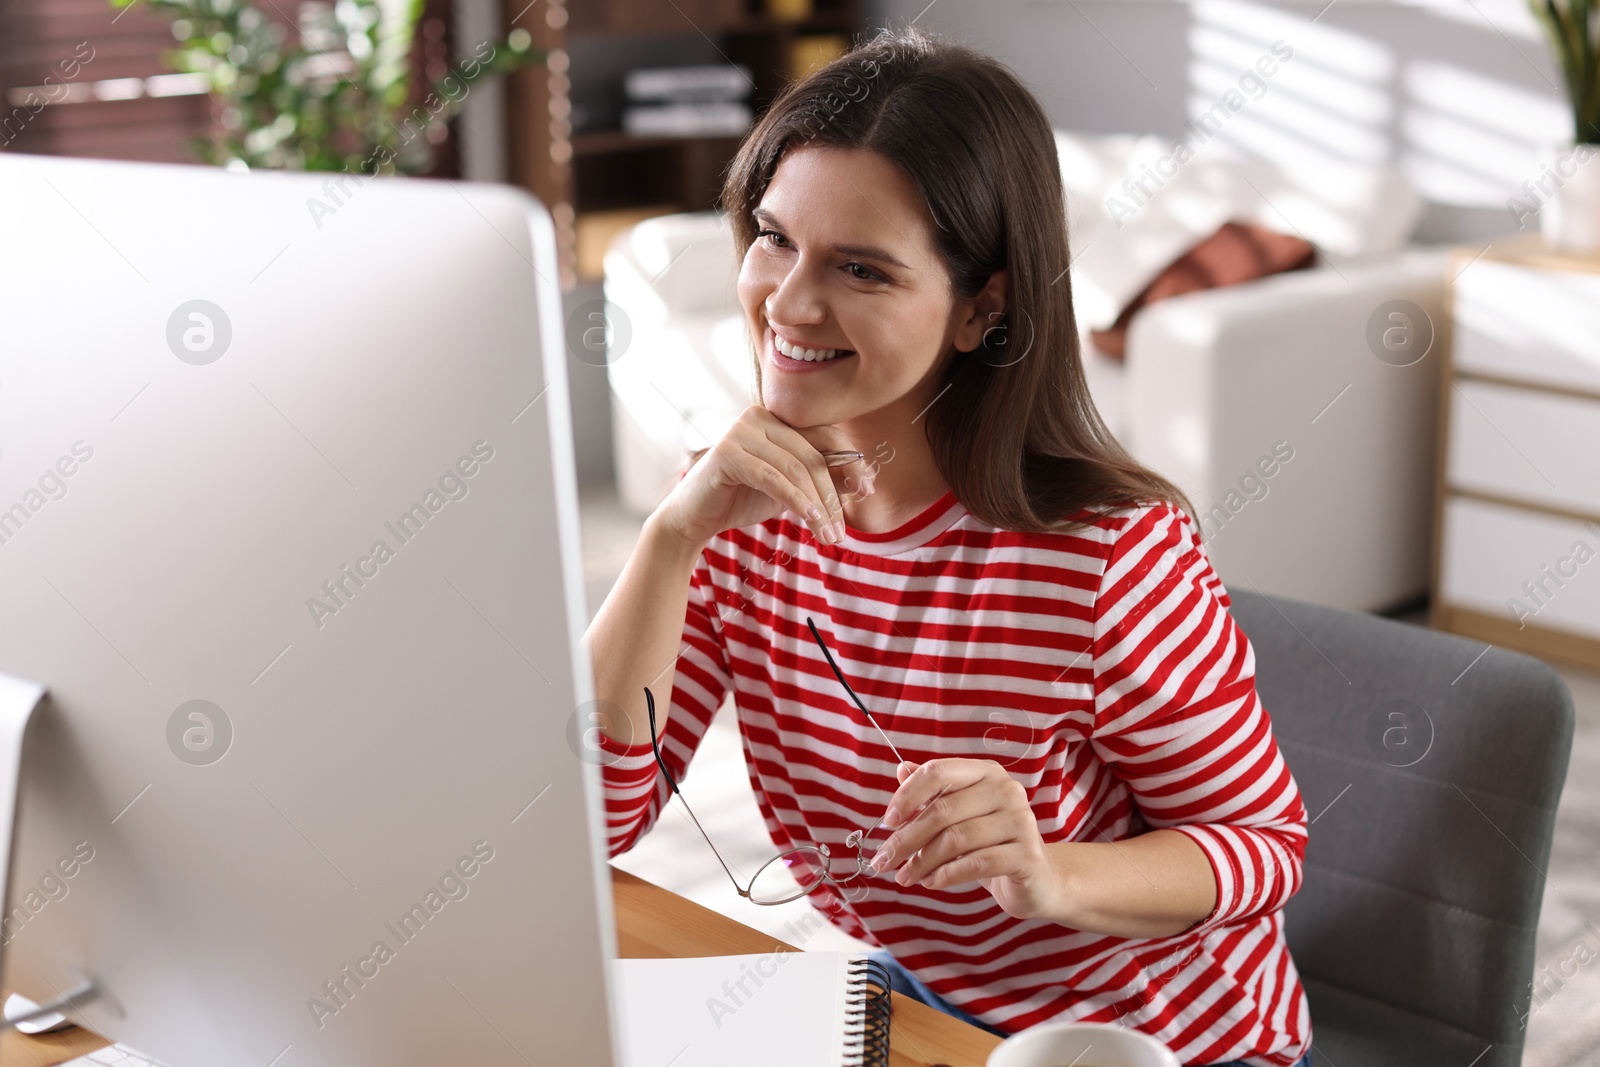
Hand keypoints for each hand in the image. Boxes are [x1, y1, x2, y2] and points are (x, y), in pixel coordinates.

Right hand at [651, 404, 848, 549]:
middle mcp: (759, 416)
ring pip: (796, 469)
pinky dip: (798, 502)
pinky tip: (813, 522)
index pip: (823, 435)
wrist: (694, 518)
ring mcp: (741, 431)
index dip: (849, 462)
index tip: (868, 490)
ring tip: (831, 536)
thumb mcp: (789, 489)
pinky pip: (774, 479)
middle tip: (844, 527)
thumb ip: (820, 479)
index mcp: (776, 418)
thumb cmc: (741, 500)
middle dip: (834, 492)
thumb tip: (864, 480)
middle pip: (812, 454)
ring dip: (819, 505)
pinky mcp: (728, 453)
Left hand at [870, 759, 1057, 920]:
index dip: (908, 795)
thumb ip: (933, 793)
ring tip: (905, 877)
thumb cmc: (991, 844)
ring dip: (923, 862)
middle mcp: (1006, 789)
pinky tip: (931, 882)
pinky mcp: (1027, 854)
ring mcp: (1020, 820)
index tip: (887, 821)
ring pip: (957, 839)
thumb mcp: (959, 817)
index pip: (939, 772)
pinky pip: (977, 863)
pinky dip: (947, 875)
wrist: (1038, 880)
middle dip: (907, 839)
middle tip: (883, 861)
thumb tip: (901, 768)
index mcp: (986, 772)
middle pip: (943, 810)